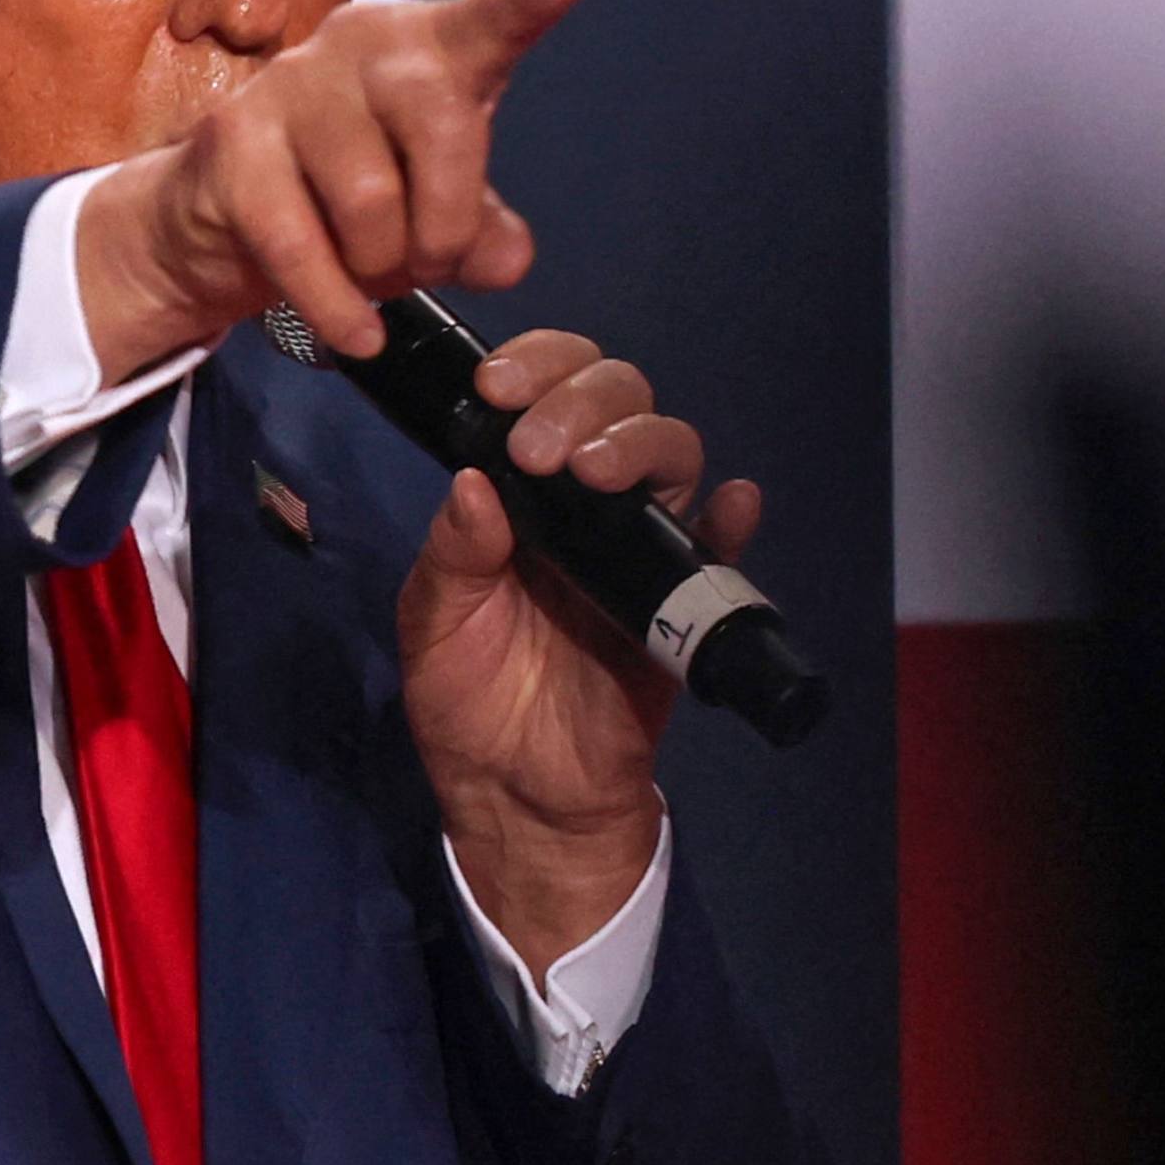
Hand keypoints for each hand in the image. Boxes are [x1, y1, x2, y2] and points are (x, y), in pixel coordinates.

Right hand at [72, 0, 593, 381]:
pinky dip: (336, 307)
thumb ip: (484, 233)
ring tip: (372, 272)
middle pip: (443, 129)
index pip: (490, 19)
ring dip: (384, 267)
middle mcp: (358, 42)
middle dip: (447, 227)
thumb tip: (506, 257)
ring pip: (369, 198)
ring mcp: (289, 83)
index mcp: (428, 46)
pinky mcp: (231, 139)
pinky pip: (298, 241)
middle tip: (430, 262)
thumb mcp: (435, 215)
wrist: (223, 215)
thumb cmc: (348, 197)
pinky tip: (356, 335)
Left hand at [396, 330, 765, 979]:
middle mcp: (583, 501)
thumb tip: (475, 482)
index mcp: (518, 490)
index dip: (533, 367)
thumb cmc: (466, 699)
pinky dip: (731, 522)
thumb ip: (453, 555)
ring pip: (671, 454)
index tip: (498, 386)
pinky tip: (731, 506)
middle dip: (582, 398)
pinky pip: (719, 551)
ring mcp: (636, 547)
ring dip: (640, 442)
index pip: (541, 392)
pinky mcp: (678, 604)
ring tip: (596, 471)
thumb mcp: (433, 624)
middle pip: (617, 402)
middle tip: (538, 446)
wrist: (517, 796)